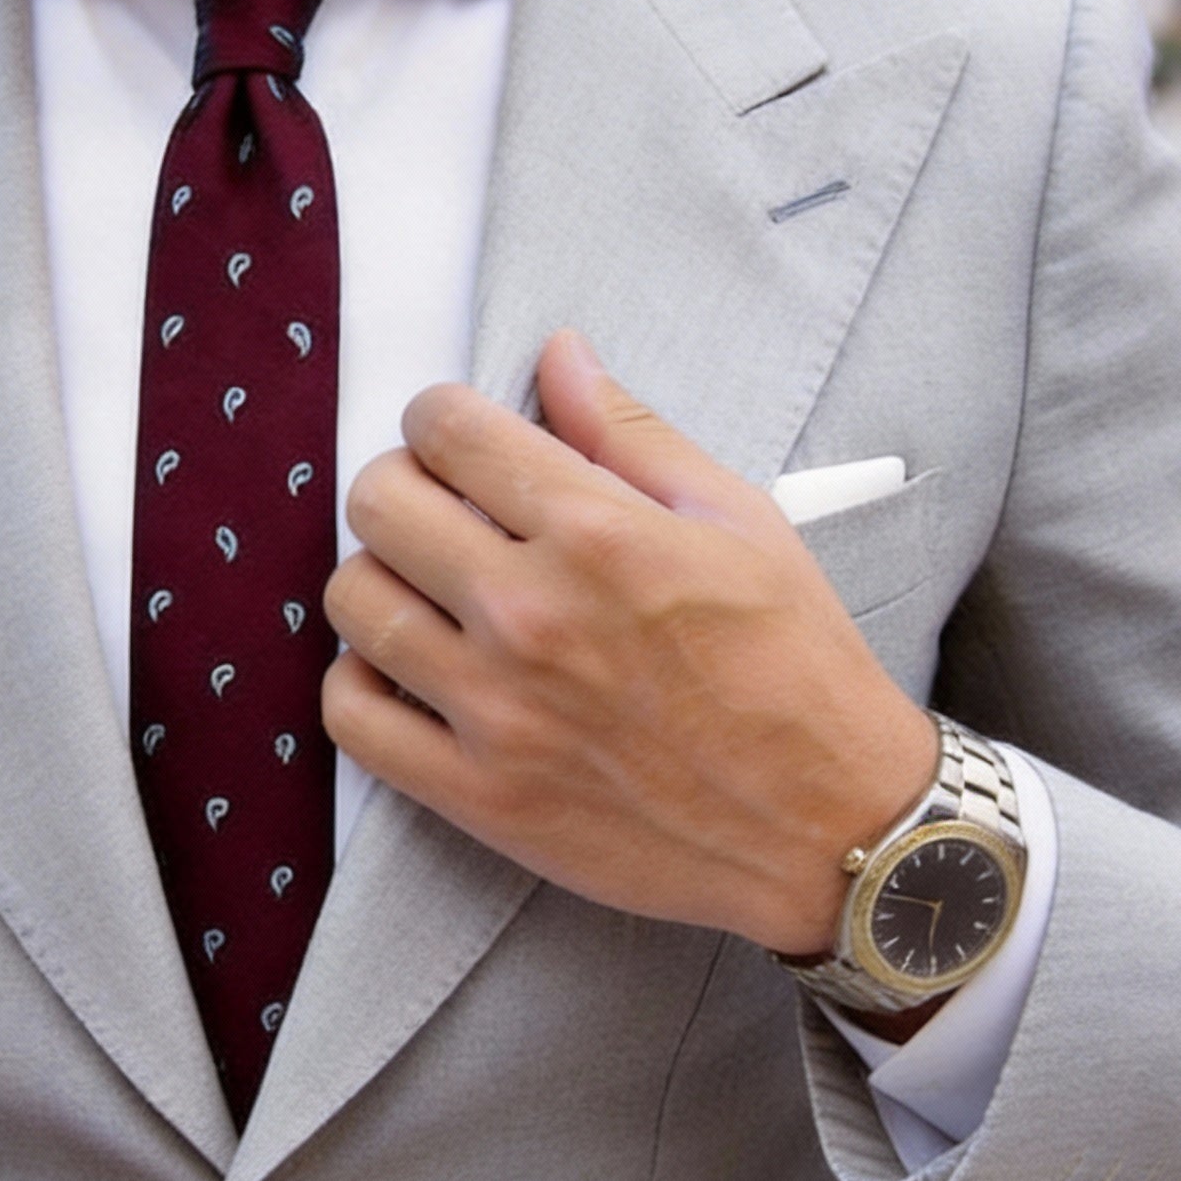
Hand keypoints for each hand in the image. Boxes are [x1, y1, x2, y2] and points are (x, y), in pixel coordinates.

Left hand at [322, 328, 935, 955]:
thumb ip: (631, 433)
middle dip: (401, 485)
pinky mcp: (478, 794)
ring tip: (426, 591)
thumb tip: (558, 354)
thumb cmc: (796, 668)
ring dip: (378, 578)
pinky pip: (351, 719)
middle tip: (439, 510)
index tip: (460, 440)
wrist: (829, 825)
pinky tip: (406, 672)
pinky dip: (359, 684)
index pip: (446, 429)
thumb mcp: (740, 522)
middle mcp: (531, 614)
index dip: (442, 417)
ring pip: (354, 602)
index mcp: (597, 533)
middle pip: (378, 503)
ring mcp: (496, 709)